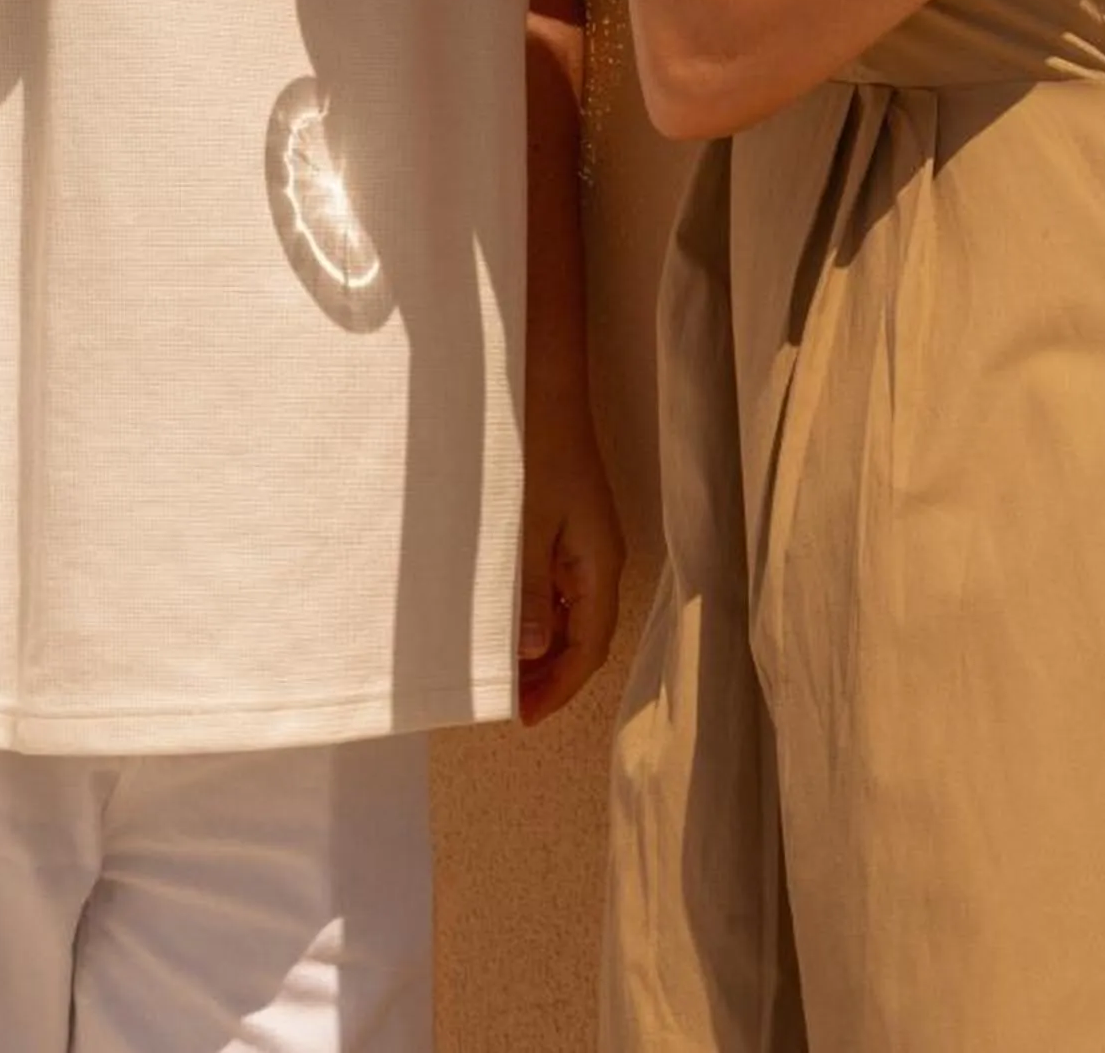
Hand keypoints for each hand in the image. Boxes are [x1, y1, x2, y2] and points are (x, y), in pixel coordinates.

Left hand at [517, 401, 624, 725]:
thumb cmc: (534, 452)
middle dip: (552, 675)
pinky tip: (509, 621)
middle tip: (510, 703)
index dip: (559, 687)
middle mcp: (600, 560)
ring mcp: (587, 543)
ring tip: (504, 671)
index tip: (524, 716)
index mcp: (599, 564)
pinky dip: (539, 615)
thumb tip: (536, 652)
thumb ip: (530, 591)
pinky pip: (561, 588)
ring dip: (544, 647)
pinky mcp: (571, 528)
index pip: (589, 647)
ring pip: (572, 614)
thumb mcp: (526, 526)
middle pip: (585, 636)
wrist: (544, 389)